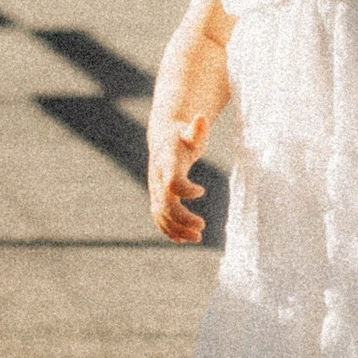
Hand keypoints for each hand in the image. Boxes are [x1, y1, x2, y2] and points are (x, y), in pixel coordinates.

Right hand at [148, 118, 210, 239]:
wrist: (163, 137)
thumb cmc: (182, 135)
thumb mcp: (191, 131)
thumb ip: (197, 129)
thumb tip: (201, 117)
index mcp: (166, 162)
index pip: (171, 180)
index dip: (184, 188)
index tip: (201, 191)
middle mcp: (157, 178)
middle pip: (165, 203)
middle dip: (182, 217)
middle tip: (202, 226)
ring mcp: (155, 190)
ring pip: (161, 215)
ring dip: (177, 229)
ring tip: (197, 238)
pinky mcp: (157, 198)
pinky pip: (159, 218)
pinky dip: (169, 231)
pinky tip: (184, 240)